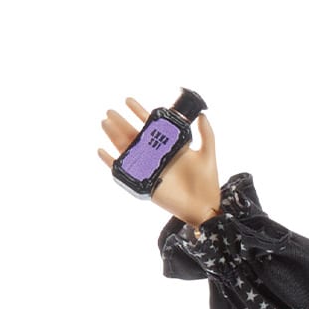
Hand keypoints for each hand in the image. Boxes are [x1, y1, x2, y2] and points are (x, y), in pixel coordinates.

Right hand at [97, 94, 221, 225]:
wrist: (204, 207)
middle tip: (110, 112)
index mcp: (169, 146)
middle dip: (121, 122)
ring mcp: (148, 167)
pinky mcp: (143, 182)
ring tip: (106, 123)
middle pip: (134, 135)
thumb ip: (206, 134)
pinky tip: (102, 151)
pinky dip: (110, 161)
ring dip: (114, 135)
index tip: (128, 101)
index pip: (151, 125)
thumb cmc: (206, 183)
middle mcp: (156, 155)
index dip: (139, 112)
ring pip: (127, 148)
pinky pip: (123, 170)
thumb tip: (201, 114)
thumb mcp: (207, 154)